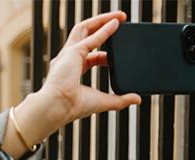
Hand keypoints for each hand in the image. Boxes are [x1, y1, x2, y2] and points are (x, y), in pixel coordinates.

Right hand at [3, 11, 140, 158]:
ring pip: (85, 28)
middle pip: (85, 35)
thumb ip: (120, 100)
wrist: (57, 107)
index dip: (106, 53)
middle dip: (102, 27)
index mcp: (72, 71)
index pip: (90, 56)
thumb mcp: (102, 101)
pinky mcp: (72, 52)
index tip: (119, 53)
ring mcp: (68, 54)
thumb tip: (136, 99)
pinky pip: (91, 37)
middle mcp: (68, 59)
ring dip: (102, 20)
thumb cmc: (72, 107)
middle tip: (120, 23)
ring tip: (119, 17)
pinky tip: (116, 24)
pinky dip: (104, 29)